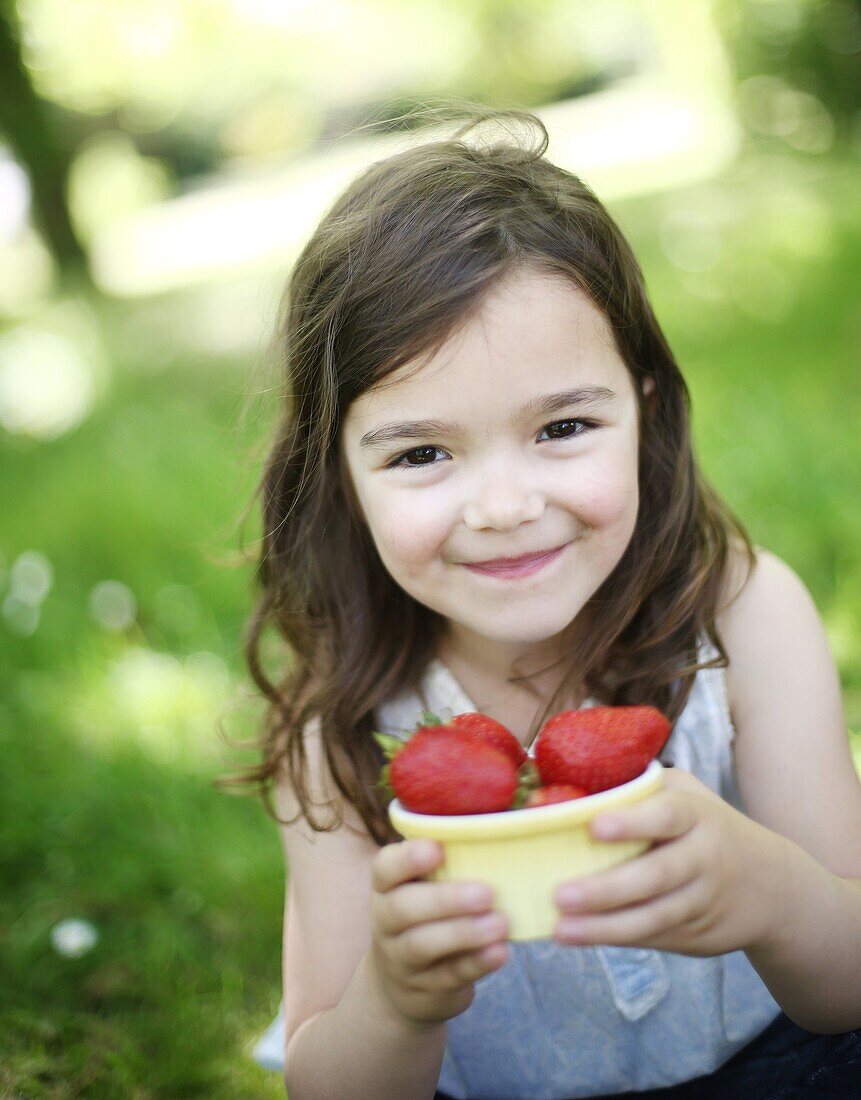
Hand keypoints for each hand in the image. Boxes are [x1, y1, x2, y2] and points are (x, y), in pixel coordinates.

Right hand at [368, 838, 509, 1028]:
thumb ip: (451, 860)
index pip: (384, 868)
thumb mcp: (423, 887)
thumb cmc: (427, 914)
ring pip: (423, 945)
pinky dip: (477, 964)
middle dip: (445, 899)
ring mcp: (401, 959)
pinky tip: (501, 952)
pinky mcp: (426, 989)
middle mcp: (386, 921)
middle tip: (486, 892)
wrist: (401, 985)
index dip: (407, 858)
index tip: (438, 848)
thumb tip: (504, 822)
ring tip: (500, 923)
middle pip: (403, 909)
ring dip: (464, 933)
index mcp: (387, 886)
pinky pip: (449, 976)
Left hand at [552, 768, 789, 956]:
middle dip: (607, 888)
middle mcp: (705, 858)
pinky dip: (616, 938)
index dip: (632, 821)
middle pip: (656, 875)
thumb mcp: (688, 795)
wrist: (775, 886)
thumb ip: (642, 789)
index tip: (594, 826)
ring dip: (604, 926)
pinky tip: (581, 936)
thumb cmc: (707, 827)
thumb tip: (567, 789)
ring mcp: (703, 901)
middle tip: (560, 894)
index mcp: (698, 815)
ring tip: (560, 929)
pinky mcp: (698, 935)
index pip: (667, 815)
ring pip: (653, 917)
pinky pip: (654, 937)